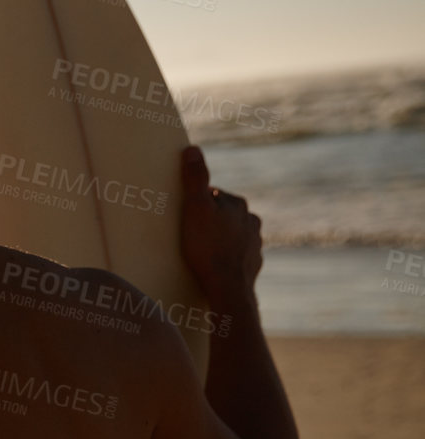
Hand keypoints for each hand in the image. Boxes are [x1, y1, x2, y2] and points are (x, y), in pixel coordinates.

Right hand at [180, 146, 262, 308]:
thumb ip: (195, 179)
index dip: (195, 204)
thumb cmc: (208, 248)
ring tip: (199, 251)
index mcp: (239, 205)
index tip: (183, 216)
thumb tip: (192, 149)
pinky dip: (225, 257)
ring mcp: (254, 244)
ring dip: (217, 239)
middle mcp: (251, 222)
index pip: (213, 195)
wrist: (227, 289)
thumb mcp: (194, 209)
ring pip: (231, 235)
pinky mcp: (252, 265)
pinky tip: (212, 266)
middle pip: (223, 215)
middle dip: (208, 221)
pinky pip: (235, 255)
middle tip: (188, 234)